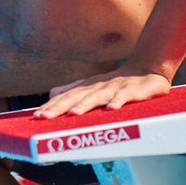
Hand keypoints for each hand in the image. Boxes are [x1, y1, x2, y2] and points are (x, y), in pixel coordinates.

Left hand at [34, 68, 170, 117]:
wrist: (148, 67)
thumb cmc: (118, 81)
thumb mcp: (93, 85)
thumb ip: (73, 90)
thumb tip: (51, 93)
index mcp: (88, 87)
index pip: (66, 97)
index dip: (51, 106)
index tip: (37, 116)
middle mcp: (98, 86)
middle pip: (76, 97)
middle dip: (60, 107)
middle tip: (45, 117)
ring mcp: (115, 87)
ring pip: (98, 96)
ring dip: (85, 105)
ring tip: (73, 114)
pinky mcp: (134, 89)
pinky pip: (125, 96)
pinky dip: (118, 101)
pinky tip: (111, 109)